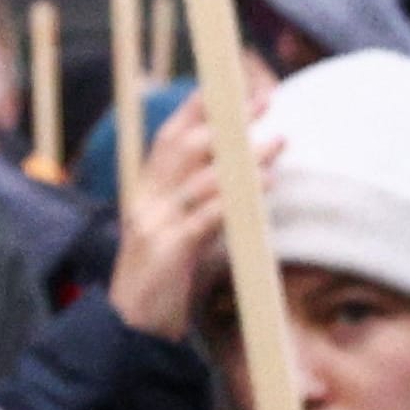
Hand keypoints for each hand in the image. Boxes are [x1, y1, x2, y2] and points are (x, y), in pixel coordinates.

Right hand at [108, 88, 283, 340]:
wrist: (132, 327)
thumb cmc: (171, 270)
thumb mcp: (189, 223)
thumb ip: (211, 193)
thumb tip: (258, 160)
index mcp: (149, 188)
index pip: (171, 135)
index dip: (200, 106)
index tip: (234, 82)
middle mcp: (147, 199)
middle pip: (184, 147)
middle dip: (227, 121)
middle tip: (266, 101)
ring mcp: (154, 225)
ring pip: (198, 179)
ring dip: (242, 158)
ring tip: (278, 142)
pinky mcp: (167, 253)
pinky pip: (203, 219)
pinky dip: (235, 199)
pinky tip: (264, 186)